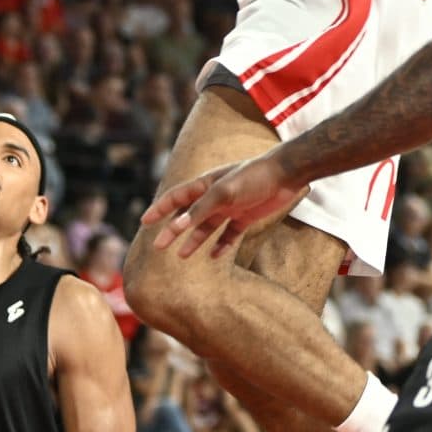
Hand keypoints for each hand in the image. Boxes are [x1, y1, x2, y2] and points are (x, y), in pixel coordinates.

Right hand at [143, 154, 307, 258]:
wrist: (286, 175)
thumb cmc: (253, 177)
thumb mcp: (224, 192)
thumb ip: (201, 209)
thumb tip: (178, 225)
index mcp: (205, 185)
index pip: (176, 197)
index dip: (160, 209)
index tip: (144, 221)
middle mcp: (215, 196)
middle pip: (188, 215)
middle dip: (172, 230)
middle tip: (158, 246)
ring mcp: (230, 207)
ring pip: (206, 227)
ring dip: (194, 240)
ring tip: (182, 255)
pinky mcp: (246, 217)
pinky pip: (229, 234)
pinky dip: (221, 245)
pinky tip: (214, 256)